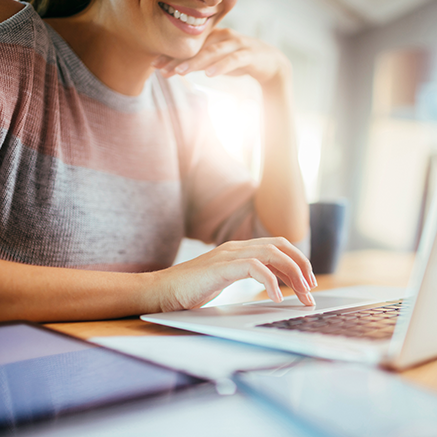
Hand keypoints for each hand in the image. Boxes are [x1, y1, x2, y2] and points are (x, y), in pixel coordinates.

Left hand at [152, 28, 290, 84]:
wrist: (271, 64)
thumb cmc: (240, 61)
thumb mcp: (217, 61)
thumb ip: (199, 62)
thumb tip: (175, 68)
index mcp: (214, 37)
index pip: (189, 46)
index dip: (172, 55)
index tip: (155, 65)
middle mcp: (224, 37)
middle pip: (198, 47)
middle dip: (178, 58)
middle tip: (161, 68)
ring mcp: (237, 44)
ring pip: (213, 52)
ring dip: (196, 62)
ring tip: (181, 72)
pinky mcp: (249, 55)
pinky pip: (233, 60)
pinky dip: (221, 66)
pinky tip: (209, 74)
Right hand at [152, 237, 316, 311]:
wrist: (162, 292)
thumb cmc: (191, 289)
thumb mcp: (226, 280)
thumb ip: (246, 275)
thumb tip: (274, 284)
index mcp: (238, 249)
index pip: (277, 245)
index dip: (297, 260)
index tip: (307, 282)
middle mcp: (236, 247)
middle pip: (280, 246)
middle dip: (301, 266)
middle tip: (311, 289)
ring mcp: (228, 255)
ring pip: (272, 254)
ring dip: (293, 274)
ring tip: (302, 295)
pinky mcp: (220, 267)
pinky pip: (254, 269)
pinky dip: (271, 282)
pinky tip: (277, 298)